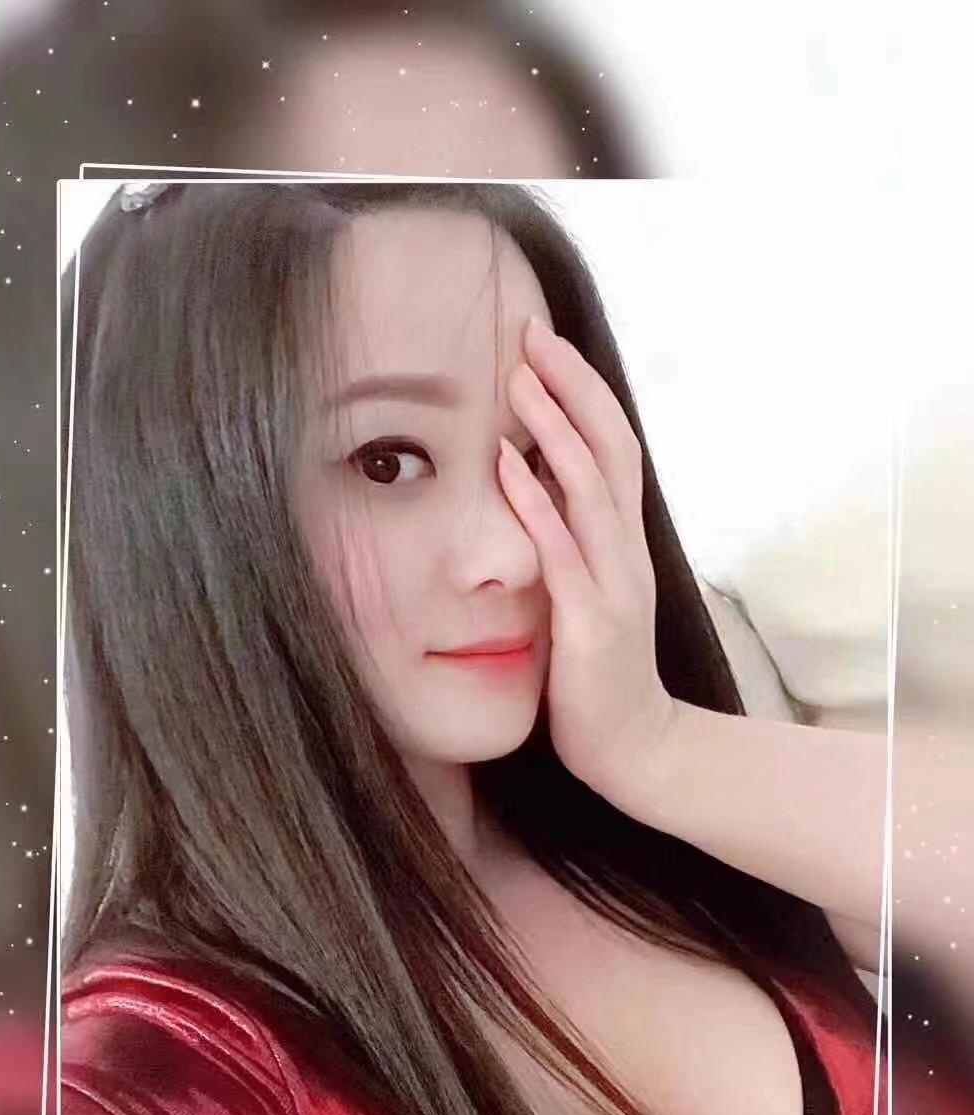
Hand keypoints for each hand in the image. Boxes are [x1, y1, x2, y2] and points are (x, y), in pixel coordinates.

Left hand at [498, 314, 676, 794]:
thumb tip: (532, 494)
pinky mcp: (593, 625)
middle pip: (610, 450)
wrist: (638, 749)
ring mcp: (615, 585)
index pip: (613, 449)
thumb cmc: (601, 675)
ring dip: (554, 432)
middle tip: (531, 334)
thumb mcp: (589, 596)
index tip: (546, 347)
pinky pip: (562, 556)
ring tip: (519, 382)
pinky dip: (535, 507)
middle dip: (572, 389)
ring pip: (592, 491)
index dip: (583, 394)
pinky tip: (506, 470)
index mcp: (624, 543)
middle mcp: (627, 552)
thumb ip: (572, 547)